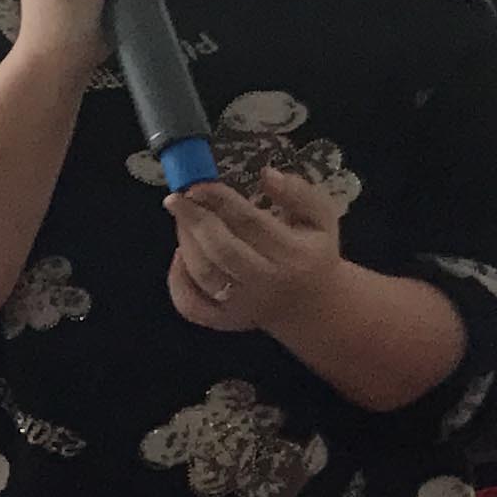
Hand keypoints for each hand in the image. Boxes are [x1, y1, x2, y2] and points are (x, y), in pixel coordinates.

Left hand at [166, 171, 342, 332]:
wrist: (312, 305)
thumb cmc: (313, 252)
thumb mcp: (321, 218)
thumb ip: (299, 193)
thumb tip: (266, 174)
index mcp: (294, 254)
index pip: (249, 222)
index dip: (220, 200)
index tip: (198, 184)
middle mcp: (267, 283)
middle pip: (221, 250)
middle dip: (194, 220)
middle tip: (176, 199)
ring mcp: (243, 306)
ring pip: (203, 274)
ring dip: (185, 242)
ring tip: (182, 218)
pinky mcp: (224, 322)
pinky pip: (190, 305)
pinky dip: (177, 280)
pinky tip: (181, 255)